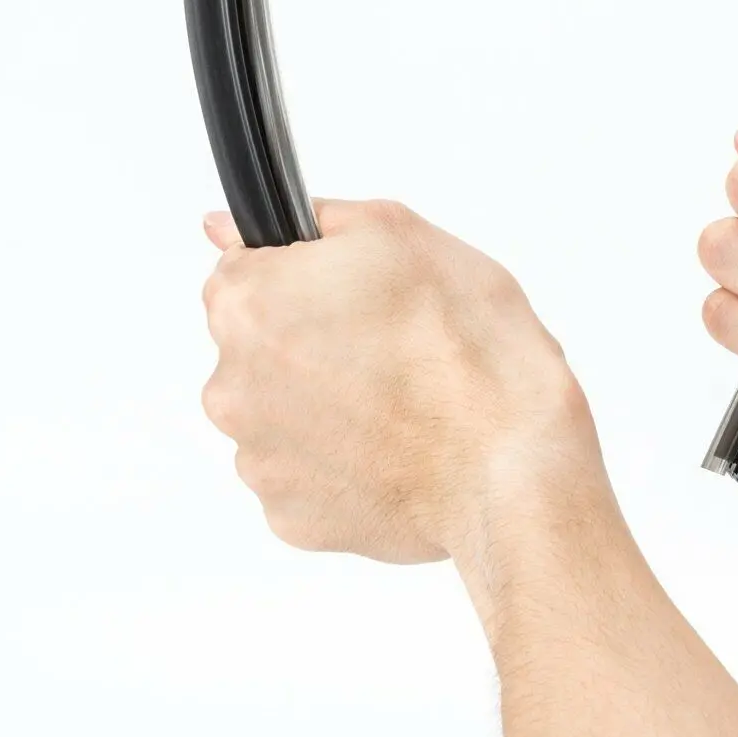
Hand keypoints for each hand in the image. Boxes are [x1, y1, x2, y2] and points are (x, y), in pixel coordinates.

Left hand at [200, 198, 603, 563]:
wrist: (509, 461)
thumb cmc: (466, 346)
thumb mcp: (398, 233)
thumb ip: (308, 221)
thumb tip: (227, 226)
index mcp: (249, 305)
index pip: (239, 270)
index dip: (299, 274)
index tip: (346, 290)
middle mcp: (233, 385)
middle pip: (256, 347)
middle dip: (308, 338)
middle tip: (385, 340)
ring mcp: (258, 458)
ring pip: (279, 411)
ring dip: (323, 401)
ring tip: (398, 398)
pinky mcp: (288, 516)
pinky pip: (303, 471)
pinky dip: (340, 458)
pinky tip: (393, 443)